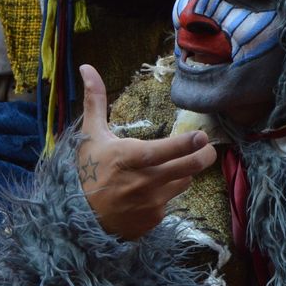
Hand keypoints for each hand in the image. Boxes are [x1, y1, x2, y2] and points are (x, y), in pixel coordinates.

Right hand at [75, 64, 216, 239]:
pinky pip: (171, 200)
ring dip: (183, 172)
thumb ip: (95, 101)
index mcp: (129, 158)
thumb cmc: (87, 171)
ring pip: (184, 181)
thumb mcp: (90, 135)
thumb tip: (86, 67)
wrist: (79, 218)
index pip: (164, 151)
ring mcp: (151, 202)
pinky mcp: (154, 218)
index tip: (201, 136)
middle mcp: (144, 181)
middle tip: (206, 148)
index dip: (187, 144)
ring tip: (171, 167)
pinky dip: (167, 192)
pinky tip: (152, 190)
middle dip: (204, 156)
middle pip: (189, 167)